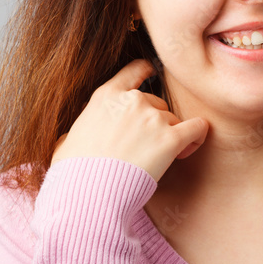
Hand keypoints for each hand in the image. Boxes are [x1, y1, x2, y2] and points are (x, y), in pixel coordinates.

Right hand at [50, 59, 208, 181]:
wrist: (91, 192)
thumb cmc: (75, 172)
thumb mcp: (66, 142)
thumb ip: (75, 133)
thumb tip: (70, 140)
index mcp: (106, 97)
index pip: (132, 71)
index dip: (145, 71)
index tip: (151, 73)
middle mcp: (132, 101)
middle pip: (156, 102)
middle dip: (155, 121)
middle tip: (148, 144)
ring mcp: (152, 118)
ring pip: (173, 119)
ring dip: (171, 134)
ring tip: (163, 157)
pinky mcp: (170, 139)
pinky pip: (196, 129)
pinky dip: (196, 137)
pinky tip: (189, 147)